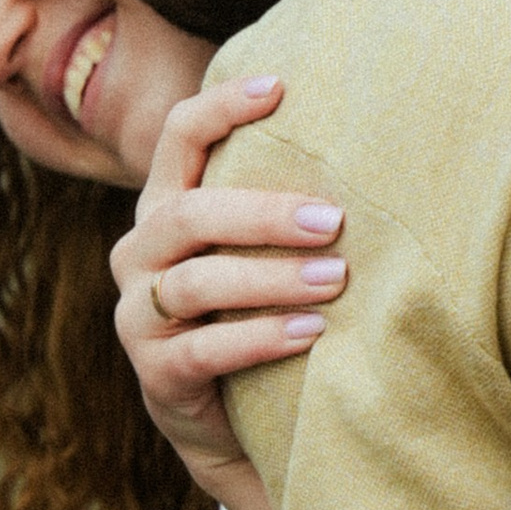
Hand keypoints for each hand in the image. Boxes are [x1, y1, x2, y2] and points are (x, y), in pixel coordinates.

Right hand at [109, 74, 347, 499]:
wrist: (234, 424)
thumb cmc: (258, 313)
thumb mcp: (261, 251)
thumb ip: (284, 204)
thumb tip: (372, 141)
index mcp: (165, 207)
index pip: (177, 136)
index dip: (221, 106)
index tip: (280, 86)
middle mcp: (140, 253)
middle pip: (188, 213)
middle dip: (263, 213)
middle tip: (333, 220)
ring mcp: (138, 315)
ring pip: (195, 282)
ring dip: (270, 277)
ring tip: (335, 279)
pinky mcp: (155, 374)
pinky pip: (201, 350)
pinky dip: (259, 337)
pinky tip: (311, 332)